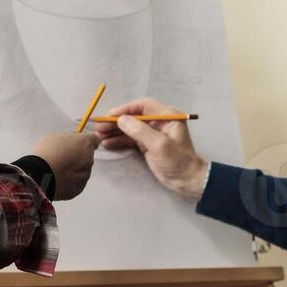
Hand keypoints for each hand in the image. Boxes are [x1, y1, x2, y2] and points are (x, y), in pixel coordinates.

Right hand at [29, 131, 100, 200]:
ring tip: (57, 170)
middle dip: (77, 157)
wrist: (38, 175)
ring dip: (73, 170)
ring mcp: (85, 175)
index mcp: (84, 143)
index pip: (95, 139)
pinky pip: (76, 183)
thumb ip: (68, 138)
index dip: (87, 141)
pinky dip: (69, 181)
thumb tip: (71, 141)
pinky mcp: (79, 188)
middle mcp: (89, 159)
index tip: (80, 144)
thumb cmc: (45, 154)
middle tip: (62, 158)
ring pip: (82, 170)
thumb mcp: (54, 136)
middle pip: (87, 156)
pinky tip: (57, 178)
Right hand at [94, 98, 208, 199]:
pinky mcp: (148, 144)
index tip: (110, 115)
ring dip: (115, 131)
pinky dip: (120, 141)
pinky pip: (131, 139)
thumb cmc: (178, 160)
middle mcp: (159, 122)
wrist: (187, 180)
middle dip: (117, 122)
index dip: (126, 109)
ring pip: (130, 128)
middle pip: (134, 117)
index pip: (143, 106)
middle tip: (100, 127)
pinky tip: (108, 143)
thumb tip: (121, 119)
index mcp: (167, 116)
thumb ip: (140, 131)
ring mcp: (152, 133)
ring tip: (99, 136)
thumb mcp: (159, 145)